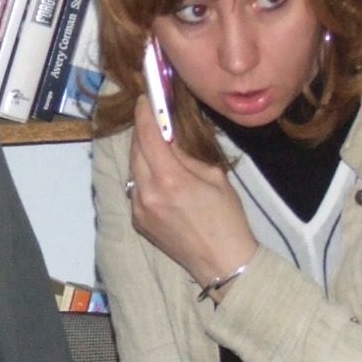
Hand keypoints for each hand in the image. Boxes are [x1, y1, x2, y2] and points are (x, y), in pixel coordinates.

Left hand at [126, 103, 257, 288]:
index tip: (145, 98)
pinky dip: (144, 176)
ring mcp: (139, 208)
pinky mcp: (138, 221)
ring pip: (134, 170)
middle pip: (136, 150)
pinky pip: (136, 189)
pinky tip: (159, 176)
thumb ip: (187, 156)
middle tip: (151, 117)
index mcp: (170, 179)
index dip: (145, 113)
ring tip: (157, 146)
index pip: (148, 135)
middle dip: (142, 132)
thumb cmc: (227, 218)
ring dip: (142, 154)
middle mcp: (148, 193)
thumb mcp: (214, 177)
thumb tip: (170, 138)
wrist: (222, 263)